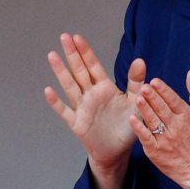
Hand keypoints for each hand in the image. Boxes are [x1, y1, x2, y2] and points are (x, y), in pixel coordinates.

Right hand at [44, 33, 145, 188]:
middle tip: (64, 36)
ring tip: (52, 55)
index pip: (94, 66)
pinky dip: (56, 102)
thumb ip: (136, 82)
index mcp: (104, 88)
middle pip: (79, 71)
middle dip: (72, 54)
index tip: (77, 37)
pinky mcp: (77, 123)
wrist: (117, 151)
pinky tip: (48, 91)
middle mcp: (91, 95)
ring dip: (61, 72)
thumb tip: (141, 60)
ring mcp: (82, 108)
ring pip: (70, 86)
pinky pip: (65, 111)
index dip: (86, 52)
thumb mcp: (135, 103)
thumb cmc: (126, 126)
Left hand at [129, 71, 189, 188]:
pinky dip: (140, 128)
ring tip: (137, 99)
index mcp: (186, 116)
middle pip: (163, 110)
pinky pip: (146, 137)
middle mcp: (176, 127)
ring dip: (145, 110)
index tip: (155, 81)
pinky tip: (132, 119)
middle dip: (153, 98)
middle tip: (143, 87)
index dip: (164, 91)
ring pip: (154, 122)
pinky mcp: (156, 150)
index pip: (174, 101)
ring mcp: (165, 139)